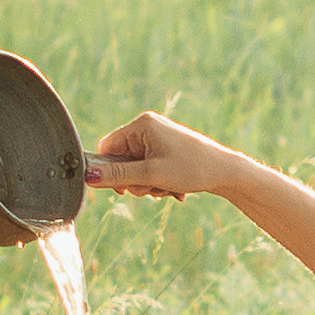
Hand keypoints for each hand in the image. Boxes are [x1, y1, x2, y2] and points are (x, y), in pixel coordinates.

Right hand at [88, 111, 241, 202]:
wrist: (227, 173)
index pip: (107, 148)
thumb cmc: (192, 169)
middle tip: (154, 188)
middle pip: (122, 160)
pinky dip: (159, 181)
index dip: (110, 171)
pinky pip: (150, 168)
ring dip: (149, 184)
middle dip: (136, 181)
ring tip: (168, 188)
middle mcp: (148, 126)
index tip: (123, 189)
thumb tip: (88, 177)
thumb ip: (118, 176)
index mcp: (141, 125)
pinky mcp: (167, 148)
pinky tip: (175, 188)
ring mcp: (158, 137)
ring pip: (137, 168)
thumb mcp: (151, 175)